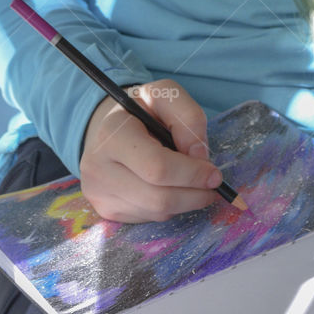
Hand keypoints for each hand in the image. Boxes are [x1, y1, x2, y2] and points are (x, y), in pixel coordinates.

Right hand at [79, 79, 222, 222]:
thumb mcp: (166, 94)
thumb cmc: (141, 110)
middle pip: (158, 198)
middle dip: (194, 194)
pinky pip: (149, 218)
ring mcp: (99, 194)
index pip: (157, 167)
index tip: (215, 174)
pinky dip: (169, 207)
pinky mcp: (106, 211)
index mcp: (112, 134)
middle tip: (212, 185)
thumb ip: (189, 117)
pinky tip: (169, 187)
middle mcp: (98, 168)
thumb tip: (199, 157)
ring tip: (192, 182)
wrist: (108, 128)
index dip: (192, 174)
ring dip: (185, 201)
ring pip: (156, 212)